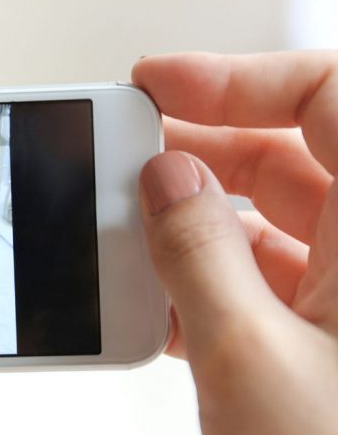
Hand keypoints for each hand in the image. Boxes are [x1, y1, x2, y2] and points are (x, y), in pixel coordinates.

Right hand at [133, 52, 337, 434]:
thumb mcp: (246, 360)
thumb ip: (197, 255)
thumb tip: (161, 177)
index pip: (331, 98)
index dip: (241, 75)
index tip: (153, 81)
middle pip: (285, 159)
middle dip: (195, 154)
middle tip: (117, 159)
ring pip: (264, 224)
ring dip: (187, 226)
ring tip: (118, 237)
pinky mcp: (323, 344)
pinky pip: (258, 282)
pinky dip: (202, 282)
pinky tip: (148, 302)